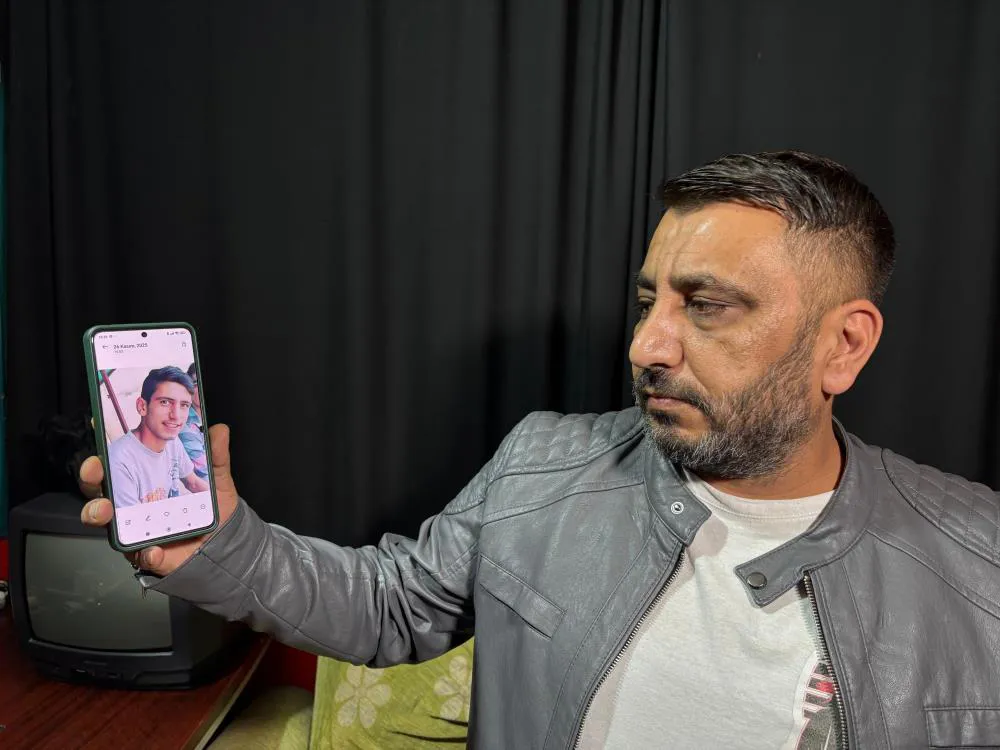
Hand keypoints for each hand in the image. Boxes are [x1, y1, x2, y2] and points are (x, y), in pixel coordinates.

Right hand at [79, 424, 239, 575]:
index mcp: (143, 485)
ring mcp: (138, 532)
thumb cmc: (210, 509)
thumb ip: (216, 456)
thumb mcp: (216, 479)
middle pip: (99, 491)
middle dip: (91, 479)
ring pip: (107, 525)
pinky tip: (154, 550)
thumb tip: (219, 430)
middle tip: (95, 471)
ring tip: (106, 510)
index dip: (101, 455)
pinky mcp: (151, 555)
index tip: (96, 436)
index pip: (114, 468)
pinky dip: (147, 554)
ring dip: (98, 514)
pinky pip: (143, 556)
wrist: (226, 542)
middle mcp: (134, 507)